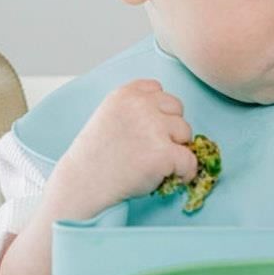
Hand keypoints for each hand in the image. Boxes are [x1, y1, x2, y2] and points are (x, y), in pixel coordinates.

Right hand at [55, 79, 197, 212]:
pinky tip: (172, 178)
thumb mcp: (109, 115)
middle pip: (177, 108)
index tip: (147, 129)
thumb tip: (170, 114)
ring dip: (177, 148)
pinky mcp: (163, 154)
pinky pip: (190, 160)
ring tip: (156, 162)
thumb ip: (135, 107)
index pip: (158, 89)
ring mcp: (153, 128)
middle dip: (170, 127)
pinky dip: (185, 172)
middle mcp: (141, 106)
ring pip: (186, 132)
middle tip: (152, 148)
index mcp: (126, 94)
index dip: (157, 111)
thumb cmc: (96, 156)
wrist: (83, 185)